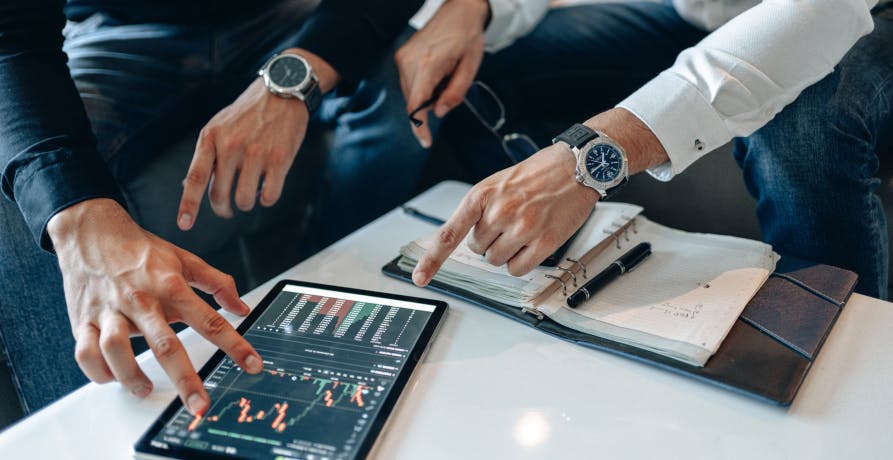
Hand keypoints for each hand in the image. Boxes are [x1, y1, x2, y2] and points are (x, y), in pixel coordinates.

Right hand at [49, 199, 262, 414]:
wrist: (92, 232)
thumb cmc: (140, 249)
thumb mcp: (185, 259)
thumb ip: (217, 283)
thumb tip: (242, 307)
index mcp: (171, 286)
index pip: (209, 320)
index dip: (234, 344)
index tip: (252, 364)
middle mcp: (142, 300)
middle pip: (166, 344)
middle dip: (186, 379)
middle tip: (200, 405)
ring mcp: (110, 310)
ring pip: (116, 349)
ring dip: (132, 376)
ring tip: (146, 390)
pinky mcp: (84, 319)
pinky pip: (86, 352)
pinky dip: (98, 371)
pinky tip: (113, 377)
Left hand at [177, 50, 337, 229]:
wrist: (283, 91)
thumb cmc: (248, 113)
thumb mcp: (219, 126)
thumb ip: (206, 154)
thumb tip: (188, 185)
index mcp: (211, 137)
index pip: (197, 178)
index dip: (189, 204)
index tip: (184, 225)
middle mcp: (231, 146)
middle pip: (220, 195)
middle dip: (223, 209)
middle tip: (227, 209)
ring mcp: (256, 153)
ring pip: (244, 200)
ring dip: (246, 203)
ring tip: (250, 193)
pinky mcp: (280, 159)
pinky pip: (269, 196)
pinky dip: (266, 199)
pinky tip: (267, 189)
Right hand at [395, 0, 489, 147]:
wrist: (459, 11)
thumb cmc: (468, 37)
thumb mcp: (470, 68)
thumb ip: (455, 93)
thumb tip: (439, 113)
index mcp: (429, 64)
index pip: (416, 104)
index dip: (419, 127)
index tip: (425, 142)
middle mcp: (409, 60)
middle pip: (412, 101)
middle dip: (428, 108)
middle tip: (448, 92)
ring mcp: (402, 57)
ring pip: (409, 94)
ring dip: (425, 97)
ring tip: (444, 78)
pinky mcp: (401, 56)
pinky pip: (408, 83)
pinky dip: (421, 87)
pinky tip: (436, 75)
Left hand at [412, 144, 599, 284]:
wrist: (576, 166)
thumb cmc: (537, 174)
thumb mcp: (497, 183)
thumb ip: (479, 210)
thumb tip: (466, 238)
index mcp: (481, 195)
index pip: (450, 234)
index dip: (432, 259)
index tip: (420, 278)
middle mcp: (499, 211)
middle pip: (477, 249)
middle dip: (490, 240)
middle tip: (510, 220)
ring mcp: (522, 227)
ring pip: (496, 261)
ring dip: (507, 251)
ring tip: (524, 227)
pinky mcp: (545, 242)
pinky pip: (518, 269)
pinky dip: (522, 262)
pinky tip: (533, 242)